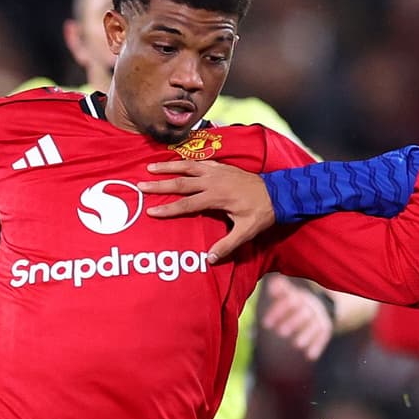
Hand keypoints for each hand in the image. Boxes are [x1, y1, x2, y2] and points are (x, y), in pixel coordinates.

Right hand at [140, 160, 276, 262]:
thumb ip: (227, 245)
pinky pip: (198, 161)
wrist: (278, 193)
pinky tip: (175, 160)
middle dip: (159, 184)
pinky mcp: (221, 166)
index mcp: (216, 197)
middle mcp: (213, 181)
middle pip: (181, 183)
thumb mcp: (246, 232)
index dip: (168, 209)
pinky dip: (185, 159)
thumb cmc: (261, 214)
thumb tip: (210, 259)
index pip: (186, 204)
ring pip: (187, 166)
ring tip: (150, 166)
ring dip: (168, 166)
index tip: (151, 211)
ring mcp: (217, 171)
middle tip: (140, 185)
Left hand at [261, 276, 334, 360]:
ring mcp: (320, 317)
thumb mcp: (288, 294)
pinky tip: (310, 356)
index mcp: (299, 297)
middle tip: (281, 333)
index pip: (289, 301)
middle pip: (304, 313)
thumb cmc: (295, 303)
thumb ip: (280, 290)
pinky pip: (323, 337)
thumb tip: (274, 283)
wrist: (319, 305)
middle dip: (293, 322)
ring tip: (296, 344)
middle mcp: (311, 306)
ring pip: (315, 326)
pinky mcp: (325, 328)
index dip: (278, 312)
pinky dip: (317, 346)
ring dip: (306, 335)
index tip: (265, 324)